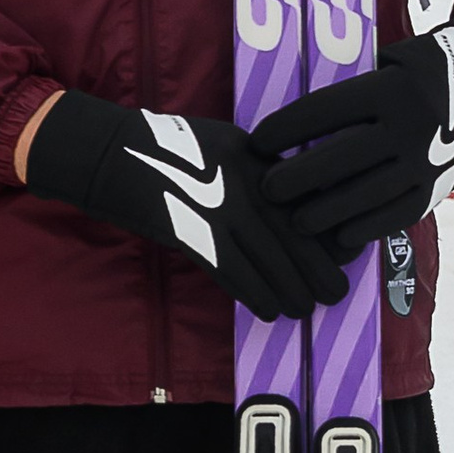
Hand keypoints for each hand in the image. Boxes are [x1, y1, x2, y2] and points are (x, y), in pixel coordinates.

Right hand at [21, 89, 349, 323]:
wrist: (109, 154)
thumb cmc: (166, 150)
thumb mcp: (222, 142)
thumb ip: (257, 168)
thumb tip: (289, 203)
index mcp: (253, 155)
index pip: (301, 199)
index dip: (326, 233)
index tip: (343, 256)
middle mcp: (240, 179)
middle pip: (291, 231)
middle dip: (317, 268)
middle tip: (334, 292)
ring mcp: (215, 205)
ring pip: (267, 257)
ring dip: (289, 289)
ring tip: (302, 309)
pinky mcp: (188, 231)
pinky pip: (231, 270)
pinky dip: (253, 293)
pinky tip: (266, 310)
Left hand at [254, 2, 453, 260]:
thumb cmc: (416, 71)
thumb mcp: (386, 62)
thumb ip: (350, 88)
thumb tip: (292, 122)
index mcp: (389, 88)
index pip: (323, 111)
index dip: (285, 129)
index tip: (256, 142)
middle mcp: (409, 125)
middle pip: (339, 158)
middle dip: (296, 177)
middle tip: (266, 190)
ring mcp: (426, 160)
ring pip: (365, 194)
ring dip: (325, 212)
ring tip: (296, 222)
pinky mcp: (438, 187)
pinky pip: (396, 215)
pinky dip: (366, 228)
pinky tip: (339, 236)